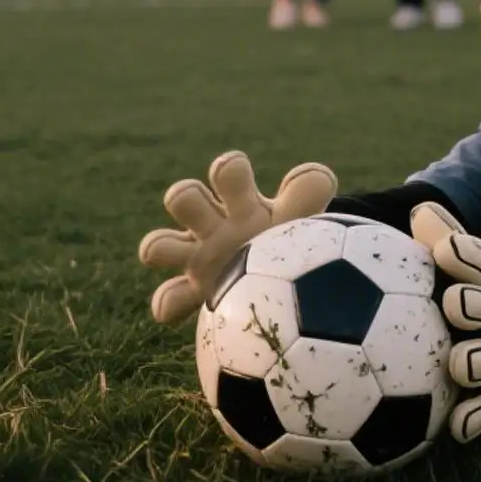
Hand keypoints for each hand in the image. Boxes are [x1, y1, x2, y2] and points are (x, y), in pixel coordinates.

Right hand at [138, 151, 336, 324]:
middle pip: (182, 198)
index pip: (227, 172)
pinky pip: (167, 300)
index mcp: (237, 198)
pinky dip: (168, 303)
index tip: (236, 177)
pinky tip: (176, 311)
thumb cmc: (287, 237)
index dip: (229, 170)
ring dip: (162, 247)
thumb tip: (321, 178)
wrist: (279, 279)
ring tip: (176, 256)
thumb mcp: (302, 215)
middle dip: (185, 199)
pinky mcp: (189, 292)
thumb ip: (310, 193)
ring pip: (159, 244)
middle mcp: (209, 222)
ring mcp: (195, 257)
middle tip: (208, 218)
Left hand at [411, 201, 480, 442]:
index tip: (445, 248)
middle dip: (475, 306)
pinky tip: (456, 428)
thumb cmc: (473, 289)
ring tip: (456, 363)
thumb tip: (420, 209)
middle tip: (452, 303)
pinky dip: (476, 418)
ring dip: (476, 361)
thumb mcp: (463, 262)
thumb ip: (441, 237)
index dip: (464, 255)